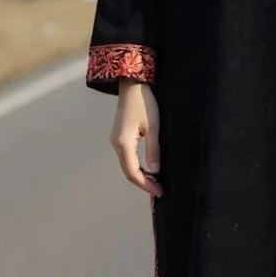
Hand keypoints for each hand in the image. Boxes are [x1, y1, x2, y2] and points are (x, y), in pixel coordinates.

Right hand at [111, 80, 163, 196]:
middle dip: (143, 183)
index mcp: (123, 143)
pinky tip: (148, 169)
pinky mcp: (120, 136)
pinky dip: (137, 166)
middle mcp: (116, 144)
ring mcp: (116, 140)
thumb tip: (155, 171)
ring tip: (156, 182)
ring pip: (127, 165)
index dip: (146, 185)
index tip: (159, 192)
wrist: (132, 85)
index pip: (133, 172)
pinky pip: (127, 157)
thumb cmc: (144, 103)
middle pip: (128, 171)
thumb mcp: (153, 127)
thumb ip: (153, 150)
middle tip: (159, 191)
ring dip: (140, 175)